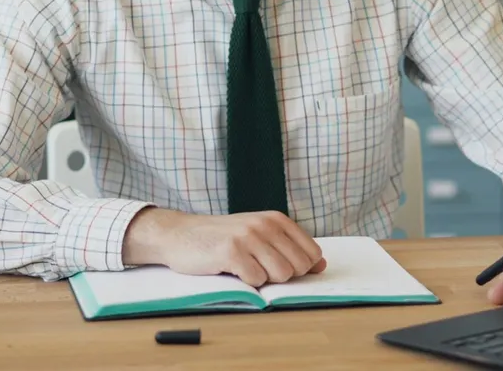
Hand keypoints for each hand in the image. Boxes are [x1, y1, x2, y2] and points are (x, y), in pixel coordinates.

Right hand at [122, 207, 326, 286]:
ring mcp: (249, 237)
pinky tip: (230, 269)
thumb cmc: (222, 239)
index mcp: (276, 219)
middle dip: (280, 275)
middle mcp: (265, 224)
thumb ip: (290, 249)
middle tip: (256, 266)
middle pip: (297, 268)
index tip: (275, 264)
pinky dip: (245, 282)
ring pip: (280, 275)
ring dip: (262, 279)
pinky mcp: (231, 252)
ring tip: (244, 267)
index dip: (298, 268)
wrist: (180, 234)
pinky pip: (256, 281)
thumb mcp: (259, 236)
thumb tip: (322, 265)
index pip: (311, 254)